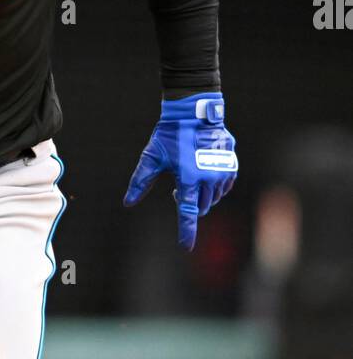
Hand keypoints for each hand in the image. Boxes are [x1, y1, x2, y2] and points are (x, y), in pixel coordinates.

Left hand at [123, 93, 237, 250]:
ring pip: (214, 198)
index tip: (186, 247)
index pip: (187, 213)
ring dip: (202, 195)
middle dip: (190, 204)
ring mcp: (223, 171)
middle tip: (178, 187)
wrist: (195, 111)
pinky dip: (215, 186)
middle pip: (201, 207)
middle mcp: (209, 178)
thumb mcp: (151, 157)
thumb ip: (140, 182)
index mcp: (189, 179)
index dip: (187, 232)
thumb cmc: (170, 135)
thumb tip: (127, 203)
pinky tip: (205, 173)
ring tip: (191, 176)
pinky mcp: (232, 164)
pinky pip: (225, 186)